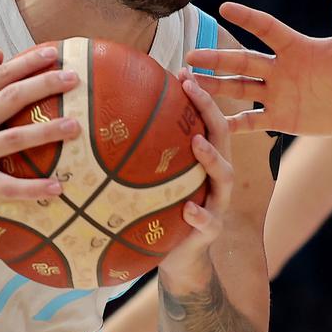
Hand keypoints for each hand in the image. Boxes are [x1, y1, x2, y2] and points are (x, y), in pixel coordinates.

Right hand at [0, 46, 79, 230]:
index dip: (26, 63)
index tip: (53, 53)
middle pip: (10, 99)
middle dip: (43, 85)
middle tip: (74, 79)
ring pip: (14, 139)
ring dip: (47, 131)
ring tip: (76, 127)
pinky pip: (8, 186)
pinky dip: (33, 188)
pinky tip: (58, 186)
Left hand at [158, 72, 234, 287]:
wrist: (180, 259)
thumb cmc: (163, 213)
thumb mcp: (155, 180)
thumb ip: (146, 155)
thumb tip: (108, 121)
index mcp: (205, 161)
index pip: (207, 120)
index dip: (200, 95)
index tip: (184, 71)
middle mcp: (216, 177)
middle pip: (222, 136)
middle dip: (209, 110)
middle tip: (191, 88)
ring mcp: (217, 203)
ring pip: (223, 176)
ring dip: (211, 158)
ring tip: (196, 143)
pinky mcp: (210, 231)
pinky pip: (209, 221)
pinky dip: (200, 214)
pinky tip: (188, 209)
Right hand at [184, 0, 331, 137]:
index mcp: (297, 47)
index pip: (266, 28)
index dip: (248, 18)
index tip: (224, 7)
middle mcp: (281, 68)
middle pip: (243, 61)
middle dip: (216, 59)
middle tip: (190, 56)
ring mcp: (279, 94)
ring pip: (240, 89)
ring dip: (215, 86)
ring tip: (189, 84)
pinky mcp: (283, 119)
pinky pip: (252, 121)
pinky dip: (233, 124)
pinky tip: (211, 125)